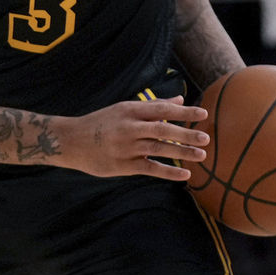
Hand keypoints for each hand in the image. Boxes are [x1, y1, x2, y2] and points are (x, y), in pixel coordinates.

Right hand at [56, 96, 207, 180]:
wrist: (70, 141)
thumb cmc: (100, 123)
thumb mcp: (123, 109)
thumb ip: (152, 106)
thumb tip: (180, 100)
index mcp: (129, 110)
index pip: (161, 109)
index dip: (183, 111)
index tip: (203, 113)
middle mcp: (128, 127)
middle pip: (162, 130)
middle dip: (185, 134)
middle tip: (206, 138)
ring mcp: (125, 147)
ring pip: (158, 149)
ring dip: (181, 152)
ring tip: (201, 155)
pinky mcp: (122, 165)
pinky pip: (150, 168)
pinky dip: (168, 172)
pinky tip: (184, 174)